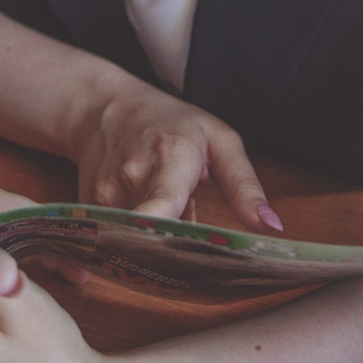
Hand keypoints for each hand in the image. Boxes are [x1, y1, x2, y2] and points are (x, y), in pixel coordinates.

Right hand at [67, 74, 276, 230]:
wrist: (104, 108)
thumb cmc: (169, 122)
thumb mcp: (218, 140)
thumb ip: (245, 185)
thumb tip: (272, 228)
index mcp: (169, 158)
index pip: (162, 205)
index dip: (170, 233)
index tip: (184, 254)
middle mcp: (131, 179)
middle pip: (159, 237)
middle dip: (182, 245)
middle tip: (196, 223)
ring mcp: (105, 196)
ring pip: (143, 240)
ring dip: (163, 236)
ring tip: (169, 203)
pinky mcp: (90, 210)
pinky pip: (123, 237)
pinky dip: (141, 233)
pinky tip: (146, 208)